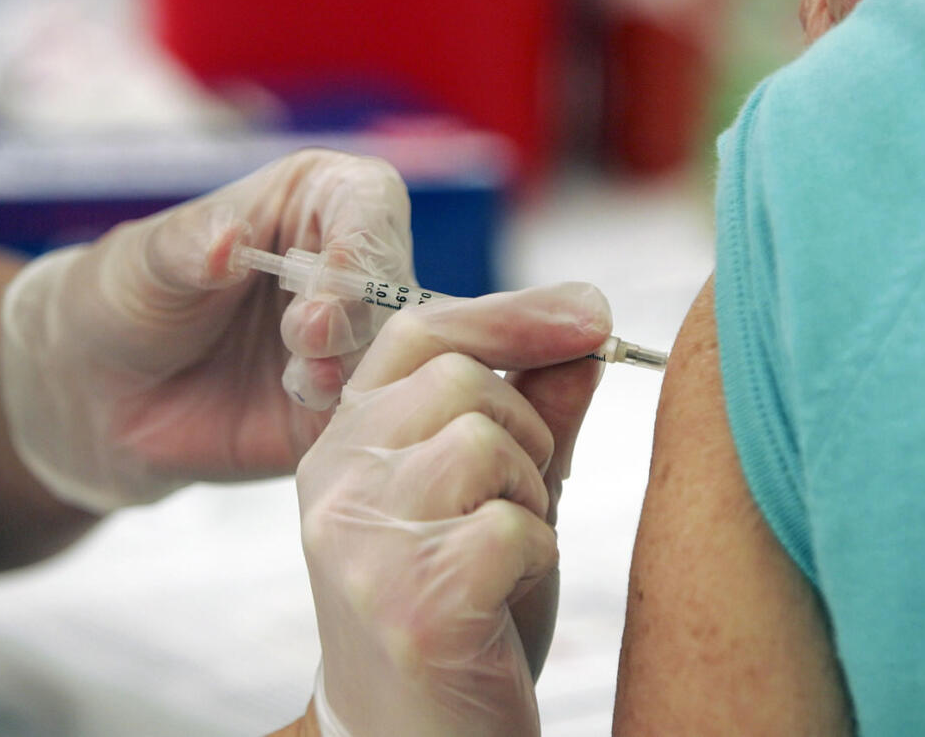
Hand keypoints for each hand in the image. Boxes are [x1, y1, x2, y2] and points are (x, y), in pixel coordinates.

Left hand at [0, 148, 413, 511]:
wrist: (99, 394)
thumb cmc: (124, 297)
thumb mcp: (142, 261)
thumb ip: (189, 246)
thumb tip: (229, 240)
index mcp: (317, 199)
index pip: (369, 201)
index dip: (362, 240)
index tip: (332, 281)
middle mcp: (349, 264)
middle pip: (394, 279)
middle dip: (357, 311)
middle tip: (305, 337)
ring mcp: (354, 338)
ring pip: (395, 349)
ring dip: (353, 366)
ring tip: (298, 382)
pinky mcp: (347, 402)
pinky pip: (376, 409)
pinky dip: (350, 413)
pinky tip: (302, 410)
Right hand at [298, 283, 611, 736]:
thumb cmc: (459, 611)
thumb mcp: (496, 495)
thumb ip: (533, 410)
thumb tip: (585, 325)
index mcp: (343, 446)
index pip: (417, 332)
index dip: (510, 314)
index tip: (590, 313)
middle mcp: (335, 483)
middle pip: (463, 382)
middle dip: (524, 437)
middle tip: (516, 505)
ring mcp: (362, 542)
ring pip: (488, 443)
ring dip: (529, 498)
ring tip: (505, 555)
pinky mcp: (409, 603)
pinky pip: (513, 526)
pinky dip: (535, 558)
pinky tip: (502, 599)